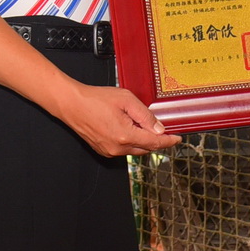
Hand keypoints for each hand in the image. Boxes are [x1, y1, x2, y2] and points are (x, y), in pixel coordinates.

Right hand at [54, 81, 179, 156]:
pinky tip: (128, 128)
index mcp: (125, 136)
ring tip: (141, 124)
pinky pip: (124, 149)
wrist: (72, 104)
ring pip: (135, 150)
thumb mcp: (126, 100)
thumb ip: (145, 116)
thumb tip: (160, 129)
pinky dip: (131, 142)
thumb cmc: (96, 99)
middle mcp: (117, 148)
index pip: (155, 143)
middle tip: (162, 128)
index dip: (169, 141)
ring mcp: (109, 151)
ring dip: (143, 140)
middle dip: (156, 140)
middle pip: (146, 148)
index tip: (178, 138)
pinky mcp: (103, 150)